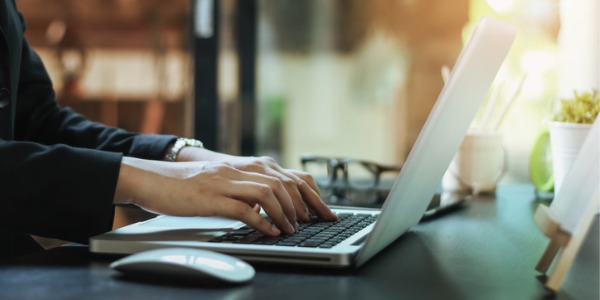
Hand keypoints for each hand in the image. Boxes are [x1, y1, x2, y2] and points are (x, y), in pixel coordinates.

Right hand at [176, 147, 337, 222]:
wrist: (149, 179)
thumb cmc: (182, 185)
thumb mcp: (218, 183)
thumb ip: (240, 191)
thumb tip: (261, 208)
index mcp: (240, 167)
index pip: (284, 175)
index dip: (306, 193)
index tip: (320, 210)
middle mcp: (236, 170)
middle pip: (282, 182)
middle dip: (302, 204)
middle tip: (311, 222)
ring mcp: (224, 182)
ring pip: (267, 192)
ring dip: (284, 212)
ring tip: (290, 229)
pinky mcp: (210, 198)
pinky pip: (243, 209)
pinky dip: (261, 221)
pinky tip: (269, 231)